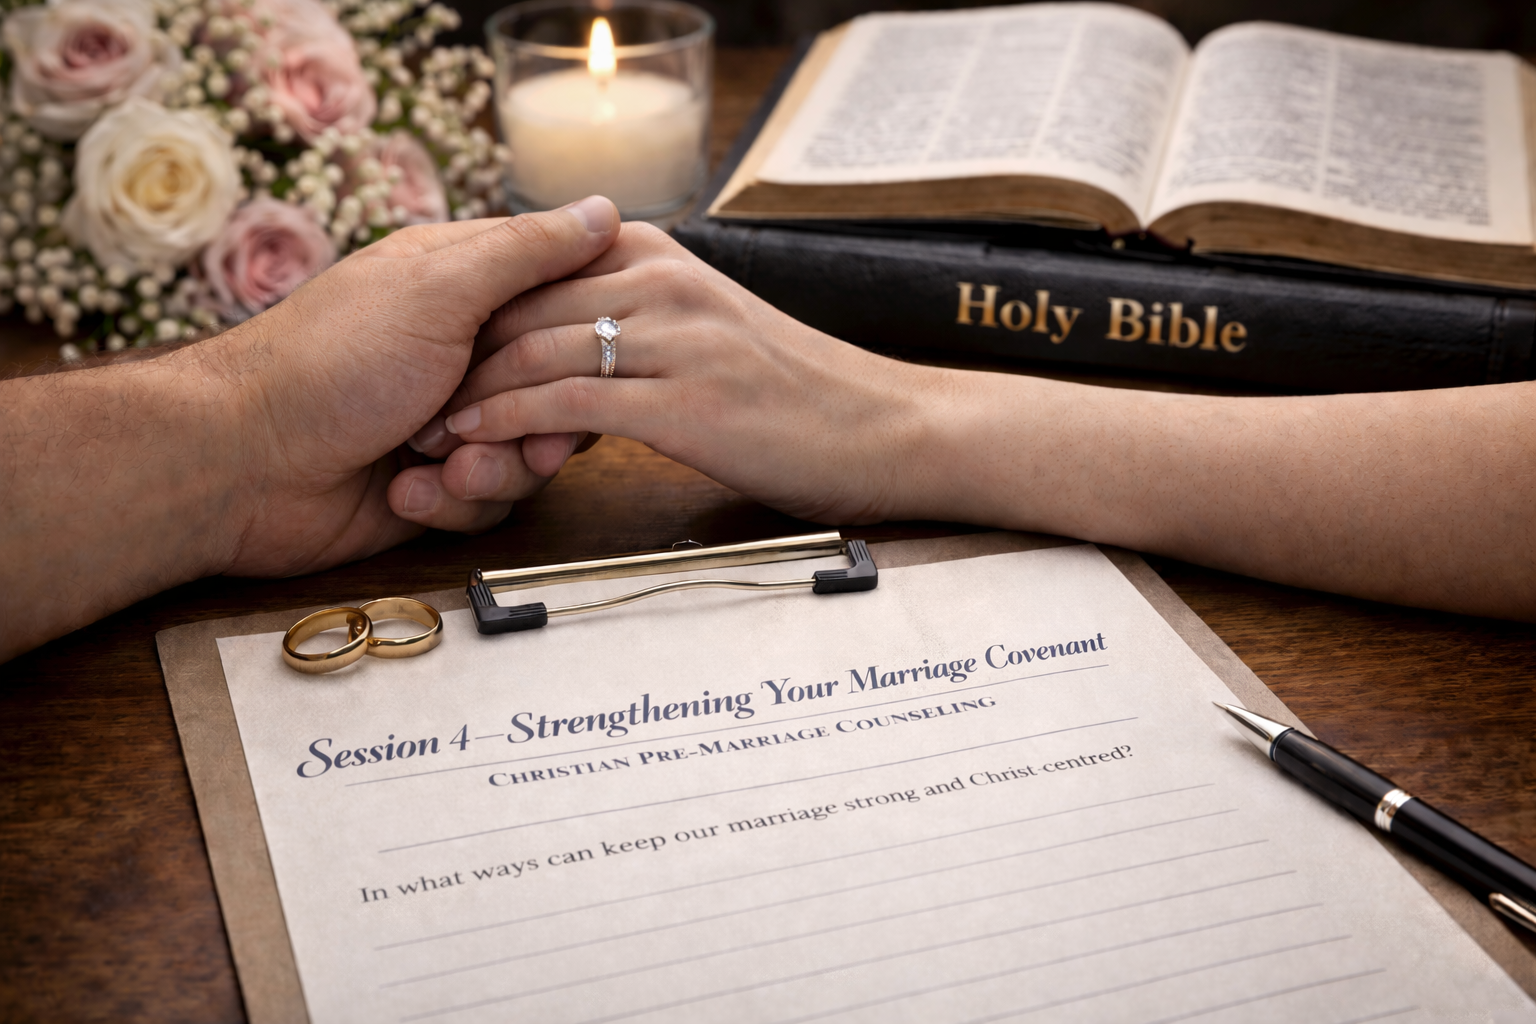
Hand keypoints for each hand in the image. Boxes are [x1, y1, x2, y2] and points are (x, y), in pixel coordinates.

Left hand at [0, 198, 619, 659]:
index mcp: (463, 287)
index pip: (563, 301)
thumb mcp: (441, 289)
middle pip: (556, 389)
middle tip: (524, 441)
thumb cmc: (333, 361)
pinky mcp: (434, 485)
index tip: (589, 363)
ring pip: (528, 454)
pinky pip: (487, 502)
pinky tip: (405, 493)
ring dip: (491, 470)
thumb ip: (527, 253)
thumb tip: (605, 208)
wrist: (242, 465)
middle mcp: (461, 352)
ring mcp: (448, 422)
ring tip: (437, 467)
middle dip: (539, 423)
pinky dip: (451, 502)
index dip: (585, 338)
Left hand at [407, 223, 943, 523]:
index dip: (471, 314)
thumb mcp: (708, 328)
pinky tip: (470, 446)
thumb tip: (561, 321)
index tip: (426, 357)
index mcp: (658, 254)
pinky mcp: (681, 400)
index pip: (532, 267)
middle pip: (517, 306)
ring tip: (420, 433)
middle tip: (404, 400)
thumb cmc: (794, 392)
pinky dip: (506, 424)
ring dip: (467, 398)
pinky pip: (567, 402)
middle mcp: (660, 279)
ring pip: (533, 352)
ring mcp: (672, 336)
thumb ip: (634, 308)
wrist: (885, 430)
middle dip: (452, 357)